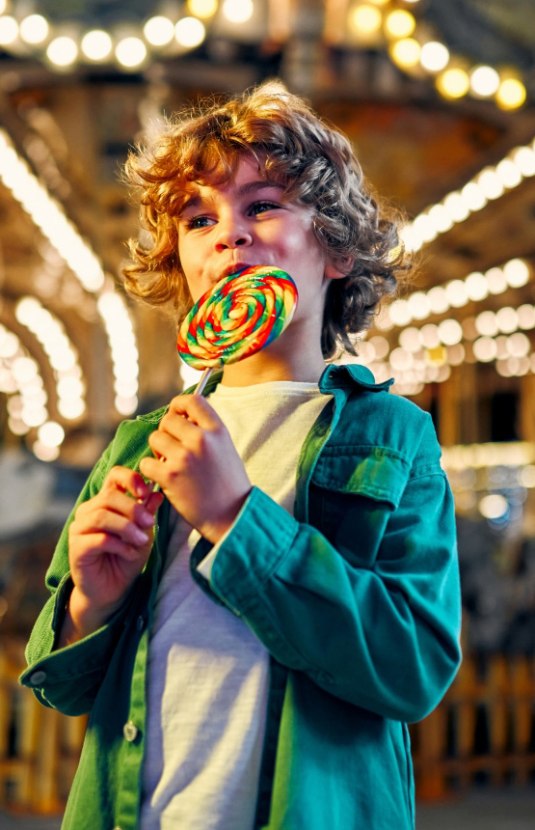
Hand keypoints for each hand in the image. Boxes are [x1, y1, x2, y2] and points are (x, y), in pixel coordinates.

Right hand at [62, 467, 162, 643]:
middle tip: (150, 523)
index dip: (131, 478)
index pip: (114, 476)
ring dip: (127, 527)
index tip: (146, 492)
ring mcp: (79, 528)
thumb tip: (157, 493)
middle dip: (133, 509)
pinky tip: (130, 554)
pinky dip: (120, 545)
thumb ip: (147, 513)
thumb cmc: (127, 557)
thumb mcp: (144, 533)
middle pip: (109, 496)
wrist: (112, 590)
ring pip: (102, 516)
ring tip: (142, 540)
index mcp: (105, 501)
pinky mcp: (77, 548)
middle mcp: (88, 510)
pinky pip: (99, 539)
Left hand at [140, 394, 250, 543]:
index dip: (179, 405)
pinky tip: (164, 478)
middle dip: (166, 433)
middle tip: (173, 449)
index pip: (192, 400)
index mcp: (217, 430)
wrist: (231, 516)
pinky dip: (151, 471)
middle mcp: (201, 440)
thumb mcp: (225, 448)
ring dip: (158, 451)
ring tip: (170, 464)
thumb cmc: (228, 483)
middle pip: (168, 420)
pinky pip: (147, 463)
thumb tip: (180, 415)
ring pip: (155, 439)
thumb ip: (206, 430)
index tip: (176, 415)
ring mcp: (185, 457)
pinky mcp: (170, 476)